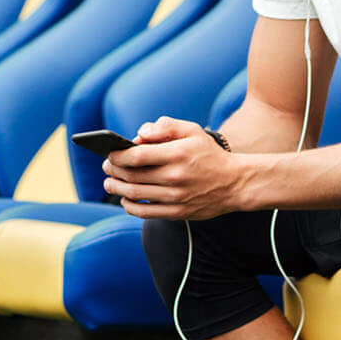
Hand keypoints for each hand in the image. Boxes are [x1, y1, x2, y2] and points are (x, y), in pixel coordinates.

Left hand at [102, 116, 246, 220]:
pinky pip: (145, 213)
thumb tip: (139, 134)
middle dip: (113, 171)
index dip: (117, 155)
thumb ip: (165, 126)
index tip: (108, 153)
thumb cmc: (209, 154)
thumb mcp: (192, 130)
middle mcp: (175, 176)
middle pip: (132, 175)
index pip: (136, 155)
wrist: (235, 183)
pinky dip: (129, 206)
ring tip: (109, 183)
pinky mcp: (177, 213)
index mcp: (177, 153)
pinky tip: (125, 199)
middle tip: (106, 166)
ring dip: (116, 188)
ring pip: (135, 194)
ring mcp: (176, 197)